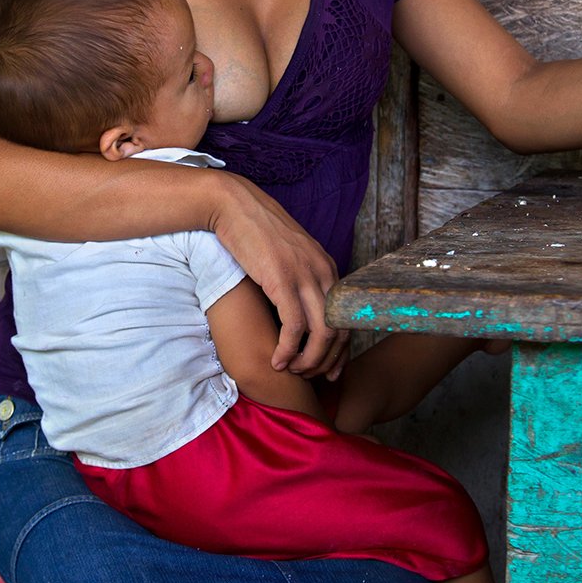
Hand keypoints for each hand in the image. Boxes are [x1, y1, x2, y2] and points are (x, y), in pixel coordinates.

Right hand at [210, 175, 342, 375]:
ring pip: (322, 334)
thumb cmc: (256, 232)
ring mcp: (305, 276)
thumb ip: (300, 278)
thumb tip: (297, 307)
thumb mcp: (289, 256)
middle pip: (339, 331)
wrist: (235, 205)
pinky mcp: (282, 280)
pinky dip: (288, 350)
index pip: (346, 320)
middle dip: (326, 362)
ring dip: (308, 361)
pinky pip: (294, 327)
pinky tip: (277, 360)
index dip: (340, 351)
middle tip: (308, 377)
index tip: (329, 371)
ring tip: (291, 371)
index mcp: (328, 268)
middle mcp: (324, 273)